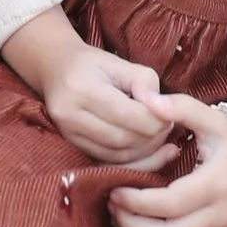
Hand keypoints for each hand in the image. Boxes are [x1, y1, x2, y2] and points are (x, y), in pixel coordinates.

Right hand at [30, 40, 177, 166]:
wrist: (56, 70)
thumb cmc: (93, 65)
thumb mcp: (120, 63)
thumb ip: (144, 82)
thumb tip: (162, 109)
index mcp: (82, 88)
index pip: (127, 115)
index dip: (155, 120)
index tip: (170, 115)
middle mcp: (69, 114)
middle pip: (122, 139)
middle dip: (152, 138)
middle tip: (168, 127)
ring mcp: (68, 134)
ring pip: (116, 156)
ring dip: (145, 152)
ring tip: (159, 137)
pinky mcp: (72, 146)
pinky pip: (108, 163)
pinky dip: (131, 161)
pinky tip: (148, 152)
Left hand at [110, 96, 226, 226]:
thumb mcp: (213, 119)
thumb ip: (181, 107)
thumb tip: (147, 101)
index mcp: (217, 185)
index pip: (168, 204)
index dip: (135, 201)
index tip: (115, 190)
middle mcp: (222, 218)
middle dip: (131, 226)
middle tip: (113, 208)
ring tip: (122, 222)